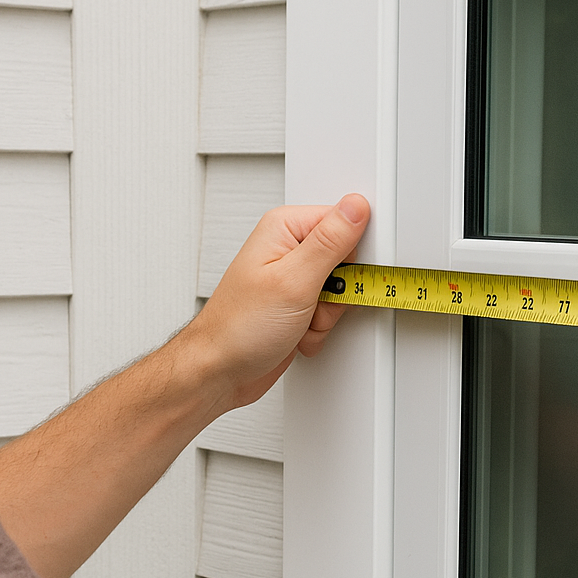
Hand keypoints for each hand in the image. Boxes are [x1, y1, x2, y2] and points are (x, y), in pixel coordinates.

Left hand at [193, 194, 370, 409]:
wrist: (221, 370)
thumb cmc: (239, 327)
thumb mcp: (294, 279)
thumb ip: (330, 241)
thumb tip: (356, 206)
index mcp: (285, 229)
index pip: (343, 224)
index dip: (350, 255)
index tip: (340, 278)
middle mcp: (289, 250)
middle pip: (346, 262)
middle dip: (337, 292)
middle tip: (314, 301)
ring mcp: (294, 280)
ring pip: (339, 294)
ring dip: (327, 316)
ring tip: (300, 320)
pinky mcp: (298, 306)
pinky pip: (329, 314)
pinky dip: (318, 330)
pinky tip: (297, 332)